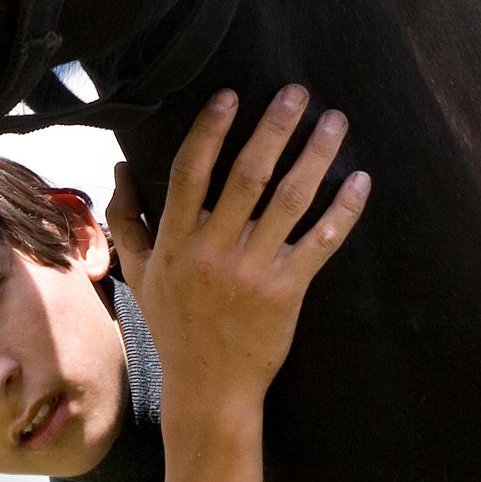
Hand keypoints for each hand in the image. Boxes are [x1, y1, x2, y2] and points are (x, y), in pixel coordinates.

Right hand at [105, 86, 370, 427]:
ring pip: (289, 202)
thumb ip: (125, 218)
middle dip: (275, 128)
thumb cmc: (173, 326)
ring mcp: (252, 271)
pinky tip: (360, 180)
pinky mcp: (287, 291)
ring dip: (315, 157)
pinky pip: (320, 243)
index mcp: (176, 241)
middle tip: (297, 93)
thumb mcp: (138, 272)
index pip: (191, 172)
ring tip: (334, 123)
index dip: (210, 131)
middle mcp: (213, 251)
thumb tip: (120, 166)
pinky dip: (343, 211)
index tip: (231, 96)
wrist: (208, 387)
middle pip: (248, 176)